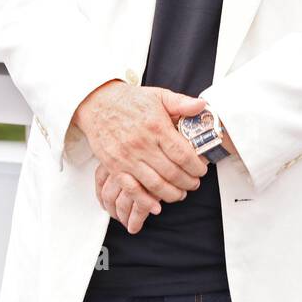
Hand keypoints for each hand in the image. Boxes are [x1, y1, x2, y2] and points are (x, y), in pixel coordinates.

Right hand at [74, 82, 208, 220]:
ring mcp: (127, 157)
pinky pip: (131, 189)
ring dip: (172, 194)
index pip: (182, 154)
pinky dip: (145, 201)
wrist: (98, 103)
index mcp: (156, 126)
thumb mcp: (159, 95)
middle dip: (188, 182)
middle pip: (172, 172)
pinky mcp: (114, 167)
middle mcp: (142, 143)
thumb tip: (202, 106)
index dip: (196, 166)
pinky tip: (156, 206)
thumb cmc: (131, 101)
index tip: (202, 170)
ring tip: (180, 194)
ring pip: (155, 184)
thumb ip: (181, 102)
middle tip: (194, 184)